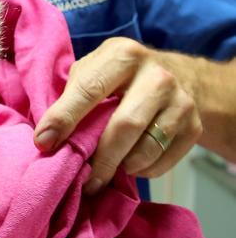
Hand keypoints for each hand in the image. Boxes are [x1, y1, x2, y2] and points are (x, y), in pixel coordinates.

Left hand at [34, 37, 202, 194]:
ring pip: (145, 150)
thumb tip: (45, 139)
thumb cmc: (117, 81)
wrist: (177, 77)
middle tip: (83, 181)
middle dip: (99, 159)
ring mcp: (180, 101)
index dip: (64, 118)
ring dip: (120, 168)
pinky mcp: (194, 126)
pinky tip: (129, 164)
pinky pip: (161, 162)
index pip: (89, 90)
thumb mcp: (92, 73)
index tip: (44, 143)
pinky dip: (141, 171)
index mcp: (122, 56)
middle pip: (125, 126)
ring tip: (104, 173)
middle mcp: (156, 75)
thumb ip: (69, 98)